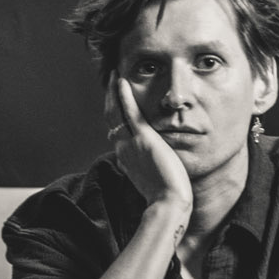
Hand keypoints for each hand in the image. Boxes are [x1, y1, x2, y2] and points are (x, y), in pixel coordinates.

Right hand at [105, 75, 193, 215]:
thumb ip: (143, 168)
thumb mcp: (149, 179)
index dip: (113, 115)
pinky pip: (129, 112)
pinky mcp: (143, 138)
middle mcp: (123, 148)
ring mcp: (131, 143)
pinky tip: (121, 81)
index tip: (115, 102)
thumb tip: (136, 166)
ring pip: (115, 112)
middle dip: (110, 99)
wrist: (168, 203)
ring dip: (113, 92)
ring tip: (114, 76)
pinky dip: (123, 96)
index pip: (115, 131)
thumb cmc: (164, 196)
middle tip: (111, 81)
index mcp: (125, 157)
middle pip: (110, 119)